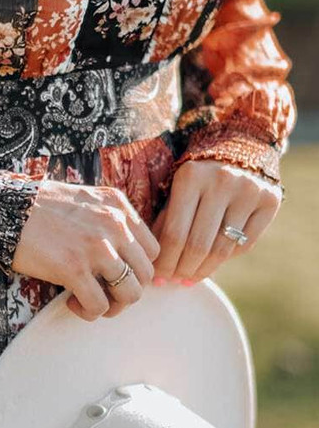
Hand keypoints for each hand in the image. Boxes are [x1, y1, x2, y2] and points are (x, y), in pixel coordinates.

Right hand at [11, 179, 159, 320]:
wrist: (4, 208)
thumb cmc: (38, 207)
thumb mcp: (85, 200)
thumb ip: (108, 220)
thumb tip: (121, 257)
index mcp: (118, 206)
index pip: (151, 249)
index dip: (136, 269)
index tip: (116, 276)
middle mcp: (114, 224)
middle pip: (145, 274)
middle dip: (126, 291)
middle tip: (104, 294)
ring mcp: (96, 247)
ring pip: (130, 294)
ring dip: (111, 306)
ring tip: (89, 301)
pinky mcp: (74, 269)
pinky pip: (99, 306)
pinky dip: (88, 311)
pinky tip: (70, 301)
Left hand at [150, 159, 281, 282]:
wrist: (239, 146)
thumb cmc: (198, 176)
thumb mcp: (176, 188)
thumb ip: (166, 220)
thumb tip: (158, 266)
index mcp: (190, 177)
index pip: (174, 234)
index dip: (165, 262)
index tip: (158, 276)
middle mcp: (221, 182)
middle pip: (198, 245)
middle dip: (182, 270)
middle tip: (174, 281)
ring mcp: (249, 191)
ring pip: (222, 249)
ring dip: (203, 270)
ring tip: (189, 278)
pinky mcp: (270, 200)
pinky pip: (245, 244)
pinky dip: (226, 259)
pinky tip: (212, 262)